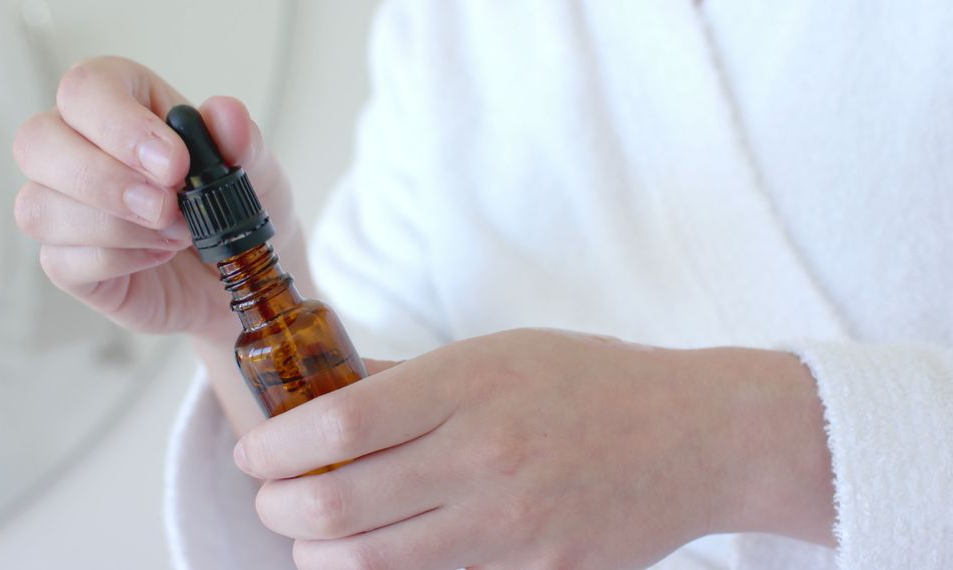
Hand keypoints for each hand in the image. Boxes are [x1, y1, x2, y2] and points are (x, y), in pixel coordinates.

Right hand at [12, 56, 308, 340]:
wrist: (249, 276)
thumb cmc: (239, 208)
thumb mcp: (257, 172)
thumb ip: (242, 141)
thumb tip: (226, 114)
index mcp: (124, 105)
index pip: (86, 88)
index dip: (120, 124)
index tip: (173, 163)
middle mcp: (80, 148)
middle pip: (37, 141)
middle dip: (104, 178)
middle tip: (168, 207)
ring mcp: (66, 207)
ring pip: (40, 206)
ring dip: (117, 227)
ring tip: (178, 235)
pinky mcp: (69, 262)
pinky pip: (60, 260)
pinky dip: (117, 261)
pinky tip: (157, 257)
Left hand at [234, 329, 835, 568]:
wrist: (696, 436)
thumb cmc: (594, 382)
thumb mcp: (501, 352)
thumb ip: (412, 380)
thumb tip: (328, 397)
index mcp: (470, 384)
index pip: (339, 423)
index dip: (274, 447)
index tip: (256, 452)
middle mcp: (483, 455)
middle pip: (337, 504)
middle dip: (280, 508)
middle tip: (275, 497)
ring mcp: (510, 523)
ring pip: (370, 562)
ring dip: (317, 553)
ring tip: (313, 533)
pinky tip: (377, 554)